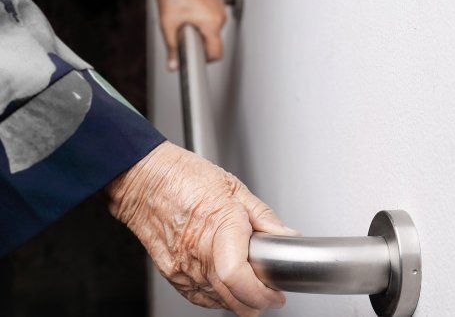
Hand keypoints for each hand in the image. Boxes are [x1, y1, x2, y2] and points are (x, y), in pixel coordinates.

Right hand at [107, 142, 297, 315]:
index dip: (262, 294)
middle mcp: (198, 252)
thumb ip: (263, 217)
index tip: (275, 293)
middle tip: (270, 292)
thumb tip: (287, 236)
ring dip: (238, 300)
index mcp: (219, 227)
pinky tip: (226, 285)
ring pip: (217, 302)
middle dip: (257, 303)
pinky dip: (217, 297)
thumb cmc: (183, 177)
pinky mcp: (170, 273)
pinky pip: (198, 297)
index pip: (239, 278)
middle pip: (232, 299)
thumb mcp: (233, 187)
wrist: (143, 179)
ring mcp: (181, 267)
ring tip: (250, 283)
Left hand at [151, 0, 226, 69]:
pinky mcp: (219, 4)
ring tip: (190, 22)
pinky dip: (206, 23)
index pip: (217, 53)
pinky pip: (215, 21)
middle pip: (215, 43)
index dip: (206, 59)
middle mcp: (220, 16)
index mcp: (212, 23)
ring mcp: (220, 9)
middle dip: (202, 43)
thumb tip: (173, 66)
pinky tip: (194, 16)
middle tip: (187, 33)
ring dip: (204, 33)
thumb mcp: (168, 27)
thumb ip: (172, 49)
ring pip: (215, 32)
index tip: (197, 57)